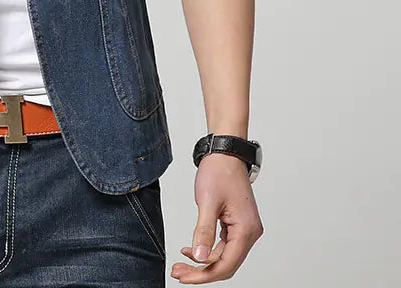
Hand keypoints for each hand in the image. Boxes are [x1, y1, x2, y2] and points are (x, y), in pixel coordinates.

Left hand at [171, 152, 263, 282]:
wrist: (225, 153)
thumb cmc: (219, 172)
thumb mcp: (207, 202)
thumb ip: (203, 231)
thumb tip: (198, 257)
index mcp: (246, 230)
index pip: (226, 265)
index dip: (203, 275)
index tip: (184, 277)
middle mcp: (249, 233)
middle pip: (225, 264)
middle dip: (201, 271)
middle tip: (178, 272)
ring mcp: (244, 229)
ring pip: (223, 256)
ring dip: (202, 261)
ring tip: (180, 263)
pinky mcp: (236, 224)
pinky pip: (222, 245)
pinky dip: (206, 249)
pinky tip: (190, 250)